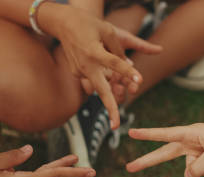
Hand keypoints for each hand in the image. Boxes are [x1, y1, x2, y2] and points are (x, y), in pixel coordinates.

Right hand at [46, 6, 161, 128]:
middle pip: (101, 90)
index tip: (140, 80)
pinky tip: (100, 65)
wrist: (63, 23)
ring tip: (127, 81)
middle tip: (116, 126)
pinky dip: (103, 76)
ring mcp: (79, 71)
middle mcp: (85, 65)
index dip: (128, 72)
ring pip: (101, 84)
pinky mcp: (77, 73)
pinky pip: (94, 78)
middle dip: (110, 109)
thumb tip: (127, 66)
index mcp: (93, 51)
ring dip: (113, 86)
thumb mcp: (108, 30)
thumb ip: (118, 50)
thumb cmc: (89, 24)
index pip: (114, 63)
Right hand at [126, 123, 203, 176]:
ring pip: (192, 169)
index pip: (165, 135)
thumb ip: (199, 167)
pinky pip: (202, 172)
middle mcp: (190, 141)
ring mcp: (196, 151)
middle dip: (147, 161)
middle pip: (164, 153)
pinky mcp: (203, 158)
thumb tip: (187, 175)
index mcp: (191, 132)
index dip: (147, 135)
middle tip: (129, 167)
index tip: (131, 132)